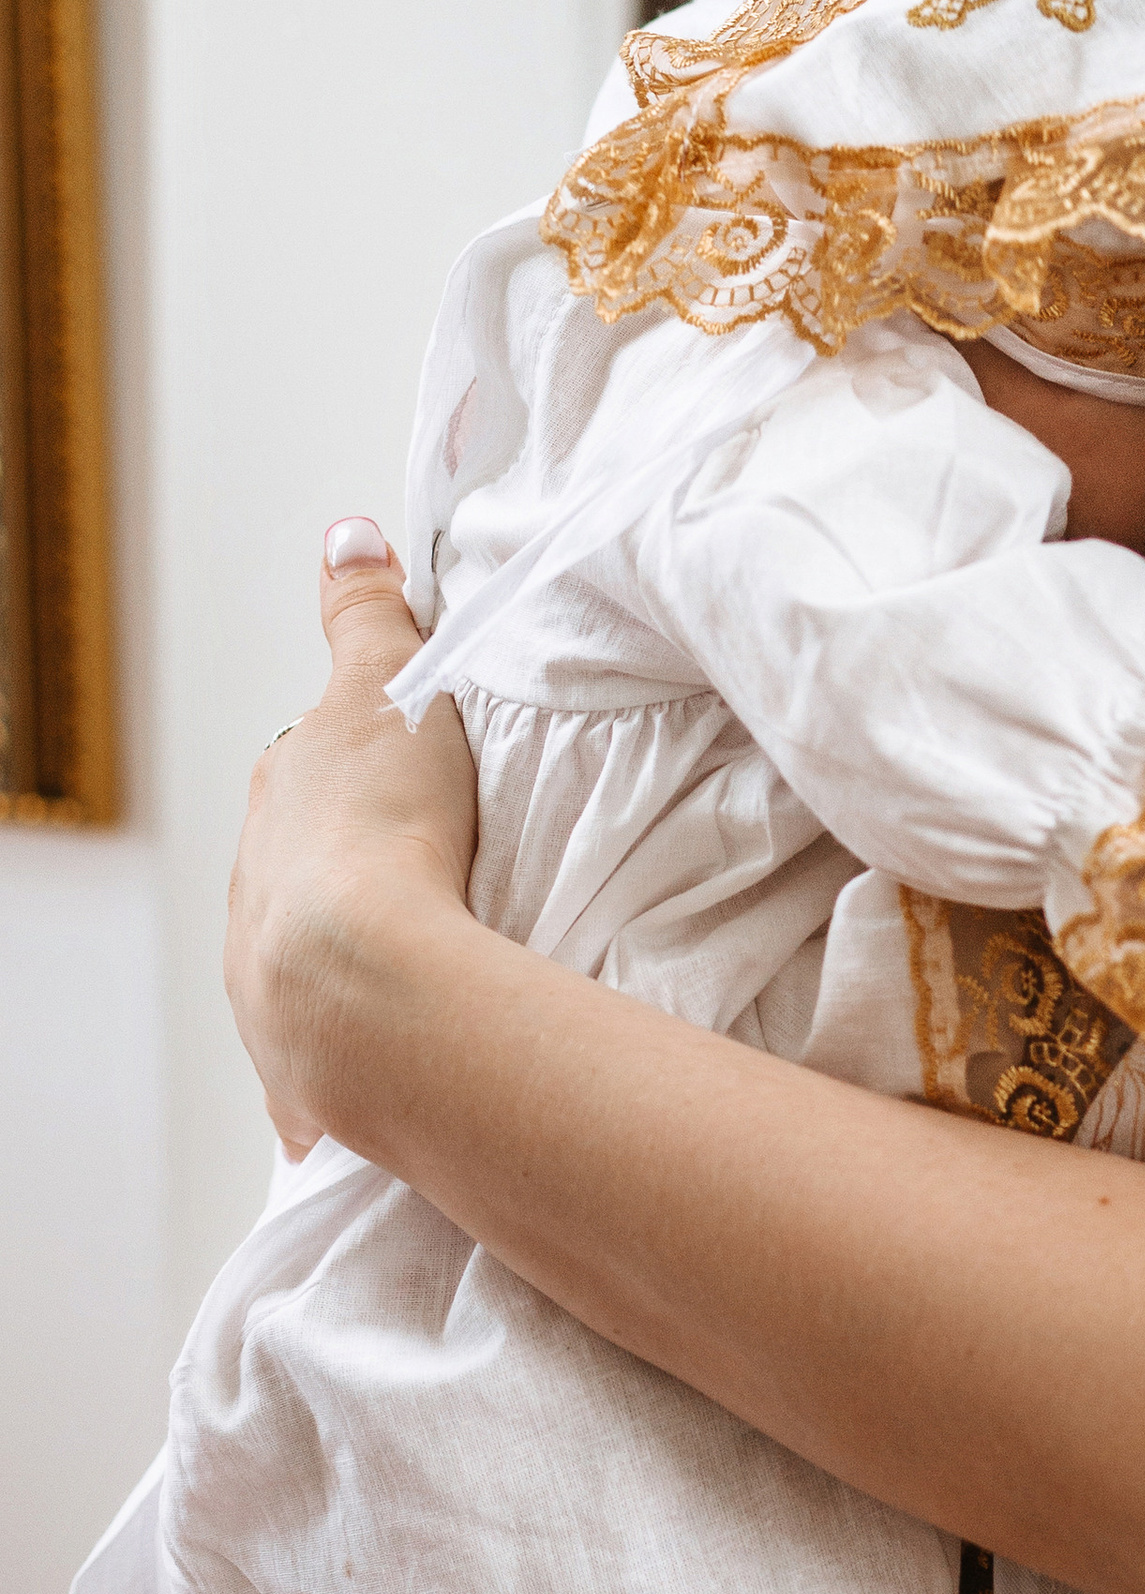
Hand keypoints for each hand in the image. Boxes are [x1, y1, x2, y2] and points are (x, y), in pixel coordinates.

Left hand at [225, 519, 478, 1155]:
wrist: (358, 981)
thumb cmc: (383, 831)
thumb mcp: (386, 688)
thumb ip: (369, 615)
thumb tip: (346, 534)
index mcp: (281, 799)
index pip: (316, 772)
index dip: (367, 769)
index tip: (419, 782)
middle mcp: (255, 885)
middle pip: (308, 863)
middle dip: (358, 865)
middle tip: (441, 868)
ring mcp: (266, 976)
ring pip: (310, 952)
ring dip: (355, 953)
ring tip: (433, 958)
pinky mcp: (292, 1059)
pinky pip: (323, 1044)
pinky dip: (353, 1041)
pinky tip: (398, 1042)